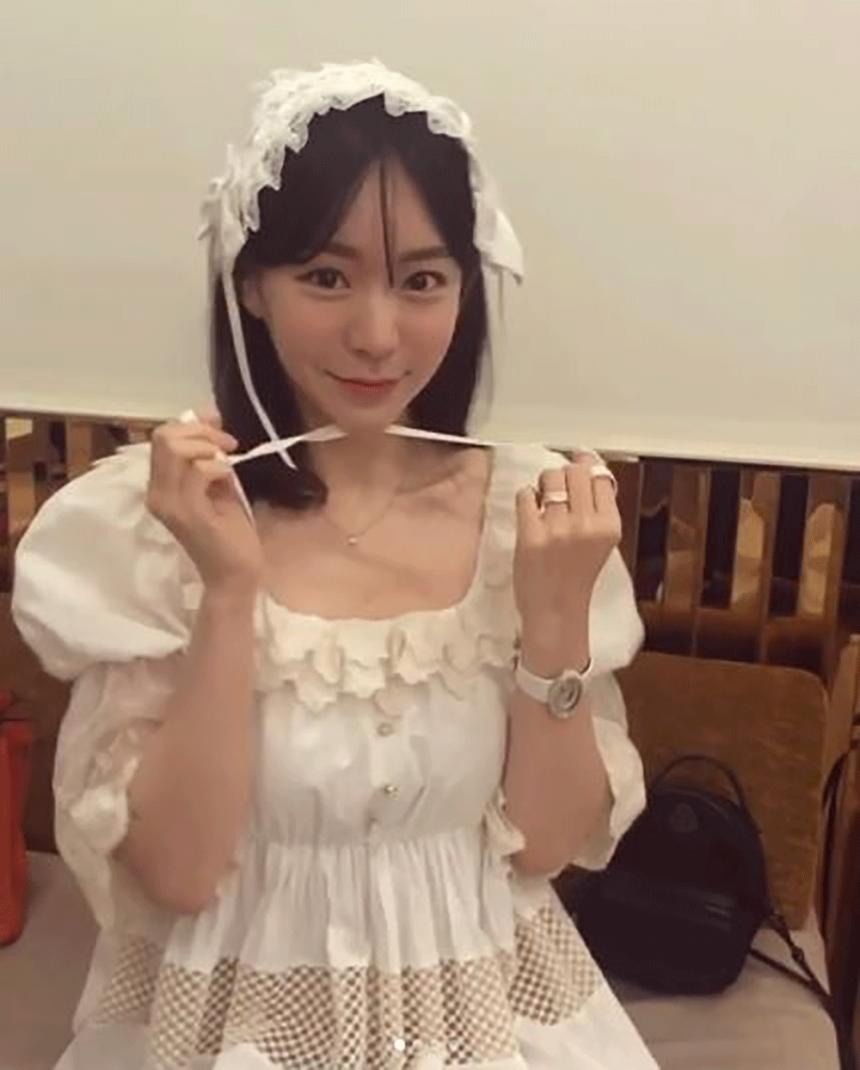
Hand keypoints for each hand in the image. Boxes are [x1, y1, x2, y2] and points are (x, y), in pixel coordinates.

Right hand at [146, 409, 262, 593]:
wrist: (235, 573)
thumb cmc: (229, 532)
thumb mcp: (219, 482)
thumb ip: (210, 451)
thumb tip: (209, 413)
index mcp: (160, 484)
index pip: (161, 436)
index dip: (193, 426)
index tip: (221, 436)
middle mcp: (156, 492)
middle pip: (163, 436)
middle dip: (201, 431)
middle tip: (227, 447)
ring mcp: (168, 503)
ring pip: (174, 448)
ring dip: (209, 447)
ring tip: (227, 466)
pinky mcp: (187, 512)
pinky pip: (197, 470)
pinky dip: (217, 466)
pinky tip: (228, 479)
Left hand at [513, 455, 620, 672]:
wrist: (555, 611)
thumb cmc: (576, 576)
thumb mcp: (600, 541)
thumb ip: (597, 508)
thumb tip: (587, 464)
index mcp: (609, 526)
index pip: (601, 475)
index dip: (587, 465)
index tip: (579, 465)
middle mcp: (587, 525)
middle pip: (575, 470)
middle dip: (564, 473)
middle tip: (558, 487)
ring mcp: (558, 529)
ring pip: (550, 477)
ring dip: (544, 483)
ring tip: (544, 499)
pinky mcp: (531, 535)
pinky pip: (526, 494)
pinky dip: (527, 498)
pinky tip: (531, 511)